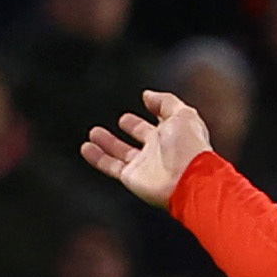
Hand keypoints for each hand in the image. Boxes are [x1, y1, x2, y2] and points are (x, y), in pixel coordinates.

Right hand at [78, 89, 215, 208]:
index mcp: (175, 133)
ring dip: (108, 143)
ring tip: (94, 132)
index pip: (162, 120)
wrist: (188, 180)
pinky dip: (97, 158)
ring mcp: (145, 165)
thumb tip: (147, 95)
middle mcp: (159, 150)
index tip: (146, 101)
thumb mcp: (183, 114)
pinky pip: (110, 166)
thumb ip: (165, 102)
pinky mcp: (131, 177)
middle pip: (142, 136)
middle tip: (123, 120)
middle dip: (133, 127)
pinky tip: (86, 148)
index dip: (155, 110)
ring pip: (122, 152)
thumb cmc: (190, 148)